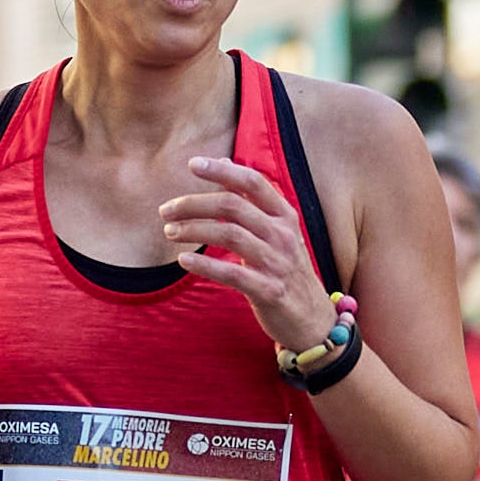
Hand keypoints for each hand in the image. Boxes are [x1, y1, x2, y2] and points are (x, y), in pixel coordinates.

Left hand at [160, 156, 334, 350]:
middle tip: (166, 211)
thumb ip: (251, 199)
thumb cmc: (287, 269)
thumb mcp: (277, 230)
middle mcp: (283, 235)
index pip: (253, 182)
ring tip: (170, 232)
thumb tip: (225, 162)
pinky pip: (232, 273)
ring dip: (193, 231)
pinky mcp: (268, 291)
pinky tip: (183, 261)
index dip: (222, 171)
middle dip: (193, 204)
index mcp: (285, 215)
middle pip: (233, 206)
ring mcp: (277, 263)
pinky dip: (205, 265)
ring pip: (229, 235)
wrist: (313, 318)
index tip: (193, 164)